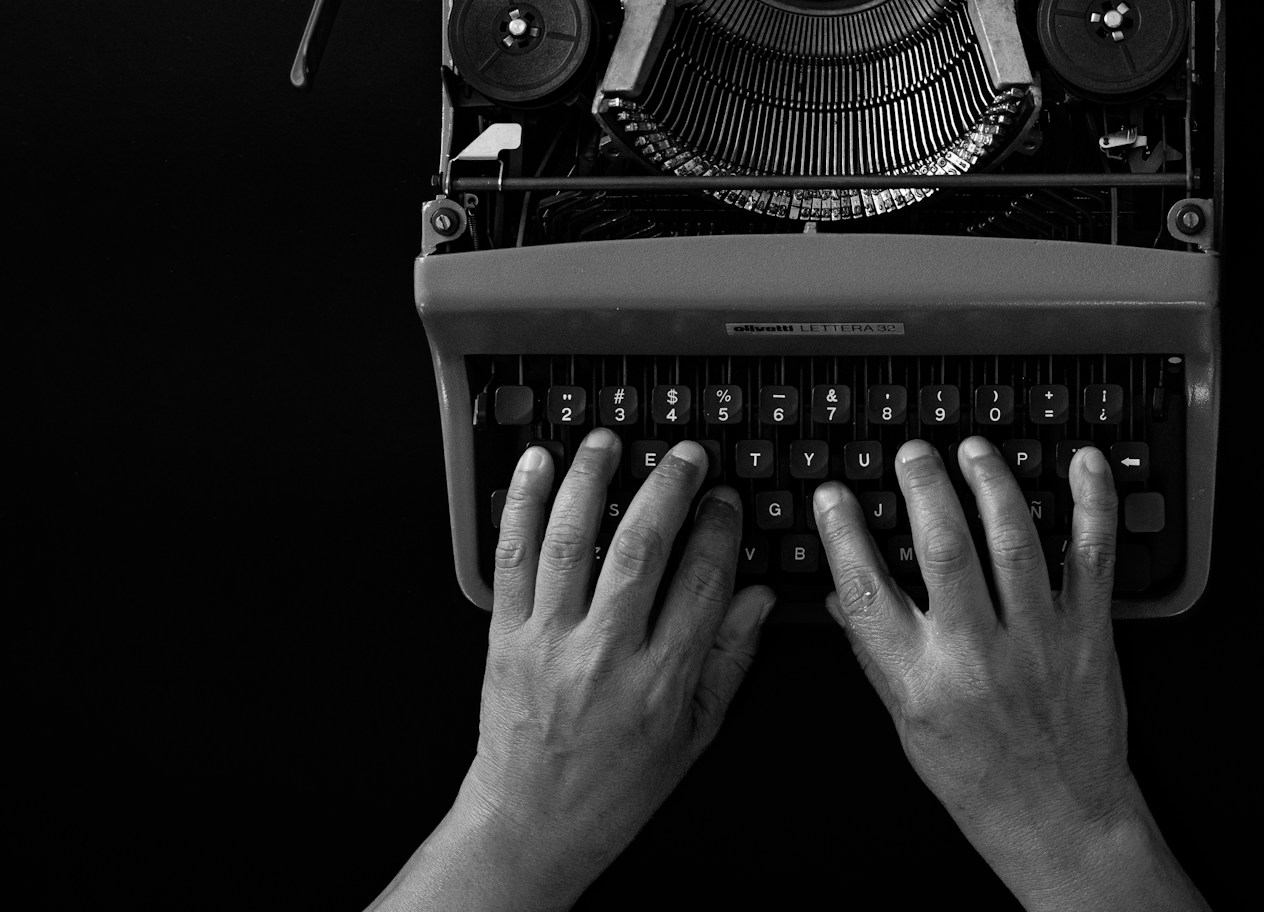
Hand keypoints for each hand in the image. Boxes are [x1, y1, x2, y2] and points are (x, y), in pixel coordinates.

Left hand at [368, 431, 775, 911]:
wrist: (533, 822)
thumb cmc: (615, 785)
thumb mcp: (694, 734)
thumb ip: (728, 660)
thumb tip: (758, 597)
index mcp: (661, 680)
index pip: (702, 582)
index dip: (720, 529)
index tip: (727, 498)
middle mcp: (605, 655)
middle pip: (642, 548)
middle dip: (669, 488)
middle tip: (685, 456)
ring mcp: (550, 641)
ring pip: (573, 541)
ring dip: (594, 480)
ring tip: (610, 441)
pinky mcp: (505, 635)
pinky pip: (512, 558)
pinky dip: (522, 505)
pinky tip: (536, 466)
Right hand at [811, 438, 1207, 911]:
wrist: (1060, 822)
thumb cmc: (981, 780)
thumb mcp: (908, 727)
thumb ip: (876, 657)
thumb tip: (840, 597)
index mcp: (921, 681)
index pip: (867, 591)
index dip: (844, 533)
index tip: (834, 494)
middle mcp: (976, 656)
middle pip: (943, 548)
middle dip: (923, 486)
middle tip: (912, 452)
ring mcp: (1038, 641)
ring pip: (1013, 540)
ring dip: (991, 482)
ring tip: (973, 450)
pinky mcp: (1089, 634)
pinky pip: (1092, 556)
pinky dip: (1092, 504)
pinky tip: (1082, 463)